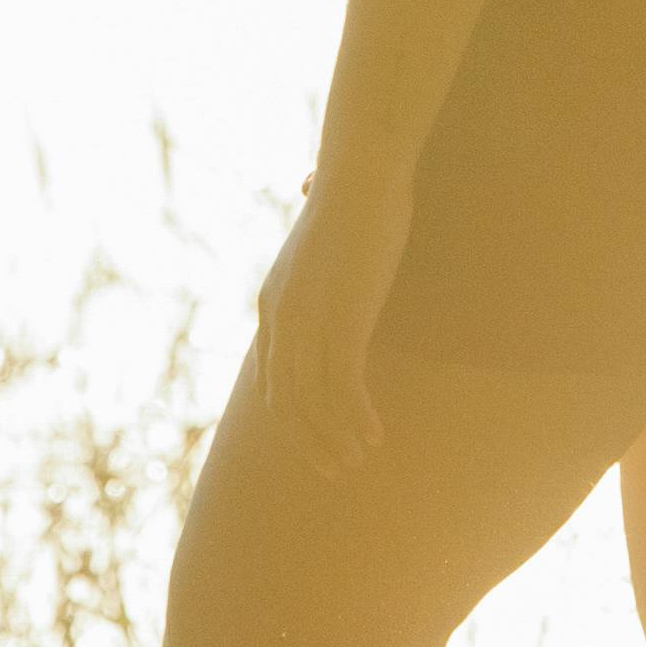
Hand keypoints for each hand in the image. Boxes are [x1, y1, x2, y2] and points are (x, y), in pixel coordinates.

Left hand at [245, 176, 411, 470]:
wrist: (360, 177)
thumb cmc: (349, 192)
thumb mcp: (317, 220)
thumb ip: (307, 220)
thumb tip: (305, 183)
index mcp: (272, 304)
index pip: (270, 379)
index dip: (292, 417)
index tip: (315, 441)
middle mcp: (281, 320)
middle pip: (284, 402)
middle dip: (307, 442)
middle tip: (333, 470)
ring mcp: (308, 324)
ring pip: (312, 403)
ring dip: (333, 439)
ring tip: (355, 461)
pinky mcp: (341, 323)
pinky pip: (344, 388)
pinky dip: (356, 418)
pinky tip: (374, 435)